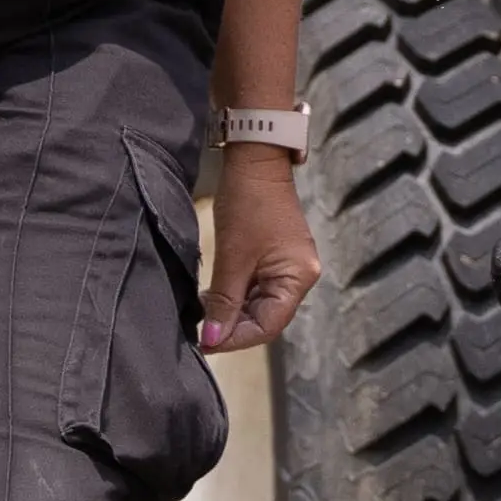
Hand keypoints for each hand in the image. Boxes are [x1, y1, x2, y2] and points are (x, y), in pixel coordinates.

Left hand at [200, 146, 319, 352]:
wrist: (256, 159)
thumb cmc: (248, 203)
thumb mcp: (232, 257)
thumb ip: (224, 301)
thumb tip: (214, 337)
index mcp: (297, 278)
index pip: (268, 326)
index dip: (235, 338)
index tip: (205, 341)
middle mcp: (301, 276)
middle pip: (266, 318)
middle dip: (233, 326)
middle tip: (200, 329)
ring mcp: (290, 266)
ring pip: (260, 304)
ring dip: (232, 311)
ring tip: (204, 312)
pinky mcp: (278, 257)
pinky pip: (259, 287)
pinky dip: (237, 295)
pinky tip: (215, 295)